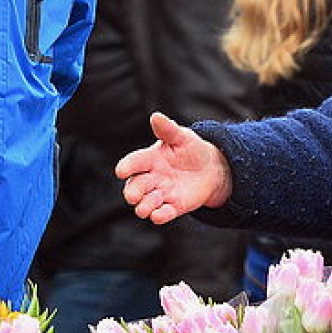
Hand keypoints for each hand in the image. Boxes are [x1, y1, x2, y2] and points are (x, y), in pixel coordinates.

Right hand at [116, 112, 231, 224]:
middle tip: (132, 196)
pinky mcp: (173, 207)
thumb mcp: (182, 137)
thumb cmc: (191, 150)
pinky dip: (160, 216)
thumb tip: (156, 116)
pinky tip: (158, 216)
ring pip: (147, 203)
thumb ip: (168, 129)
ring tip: (144, 209)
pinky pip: (164, 214)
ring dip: (144, 207)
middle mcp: (152, 178)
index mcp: (150, 159)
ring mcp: (162, 194)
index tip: (121, 171)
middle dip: (133, 192)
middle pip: (136, 186)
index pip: (135, 162)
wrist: (211, 169)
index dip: (127, 166)